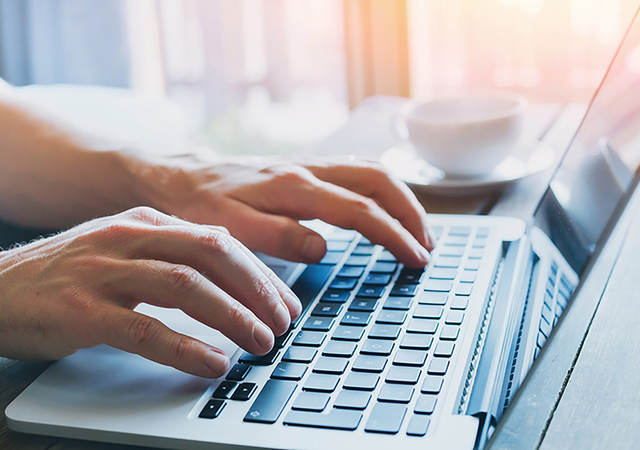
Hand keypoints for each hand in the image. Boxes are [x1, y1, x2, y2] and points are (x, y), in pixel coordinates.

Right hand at [0, 207, 300, 377]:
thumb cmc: (69, 275)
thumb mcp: (127, 251)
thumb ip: (175, 256)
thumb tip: (236, 279)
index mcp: (147, 221)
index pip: (220, 241)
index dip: (261, 274)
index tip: (285, 304)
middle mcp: (129, 237)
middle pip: (212, 255)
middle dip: (257, 291)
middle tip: (283, 324)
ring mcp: (104, 271)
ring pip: (185, 286)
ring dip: (233, 317)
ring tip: (262, 343)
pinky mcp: (81, 310)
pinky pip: (144, 328)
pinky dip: (185, 346)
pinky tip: (213, 362)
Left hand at [141, 155, 432, 265]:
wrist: (179, 178)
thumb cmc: (200, 207)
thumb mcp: (230, 230)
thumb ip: (278, 237)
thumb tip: (323, 247)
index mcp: (293, 186)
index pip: (360, 209)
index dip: (394, 234)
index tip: (416, 259)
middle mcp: (307, 169)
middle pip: (378, 179)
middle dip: (411, 212)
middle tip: (427, 247)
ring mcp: (308, 165)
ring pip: (371, 170)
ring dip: (401, 198)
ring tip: (417, 231)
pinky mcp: (304, 169)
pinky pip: (356, 172)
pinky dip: (382, 191)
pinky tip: (385, 210)